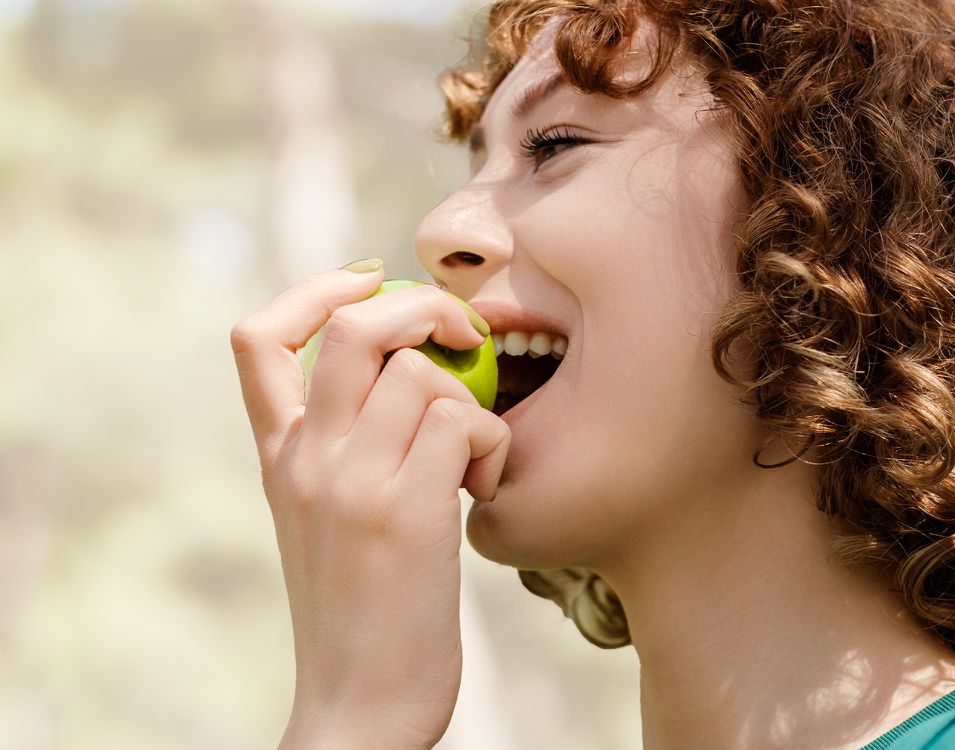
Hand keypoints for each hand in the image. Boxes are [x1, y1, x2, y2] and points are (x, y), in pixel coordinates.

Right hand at [229, 261, 510, 748]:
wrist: (357, 706)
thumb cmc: (366, 615)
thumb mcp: (328, 521)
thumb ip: (345, 452)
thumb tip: (410, 382)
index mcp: (280, 458)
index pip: (256, 338)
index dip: (315, 288)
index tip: (370, 280)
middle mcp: (306, 459)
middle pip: (356, 326)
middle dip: (424, 307)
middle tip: (466, 340)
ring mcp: (350, 483)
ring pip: (423, 372)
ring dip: (474, 402)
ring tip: (475, 460)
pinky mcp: (403, 513)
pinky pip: (463, 422)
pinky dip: (491, 444)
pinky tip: (483, 492)